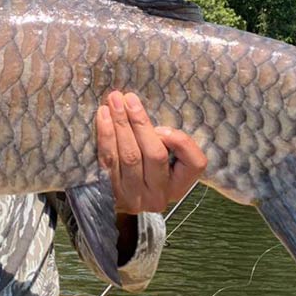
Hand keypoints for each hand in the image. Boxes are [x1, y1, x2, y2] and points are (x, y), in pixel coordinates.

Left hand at [96, 91, 206, 213]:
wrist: (121, 198)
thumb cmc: (152, 169)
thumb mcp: (172, 159)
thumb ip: (175, 143)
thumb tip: (158, 130)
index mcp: (179, 186)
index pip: (193, 163)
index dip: (179, 141)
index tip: (162, 126)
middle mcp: (157, 195)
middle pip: (154, 155)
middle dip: (141, 123)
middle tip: (128, 98)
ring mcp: (132, 195)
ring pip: (128, 156)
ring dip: (120, 124)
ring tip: (114, 101)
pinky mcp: (110, 191)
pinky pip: (107, 160)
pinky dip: (105, 135)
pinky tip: (103, 115)